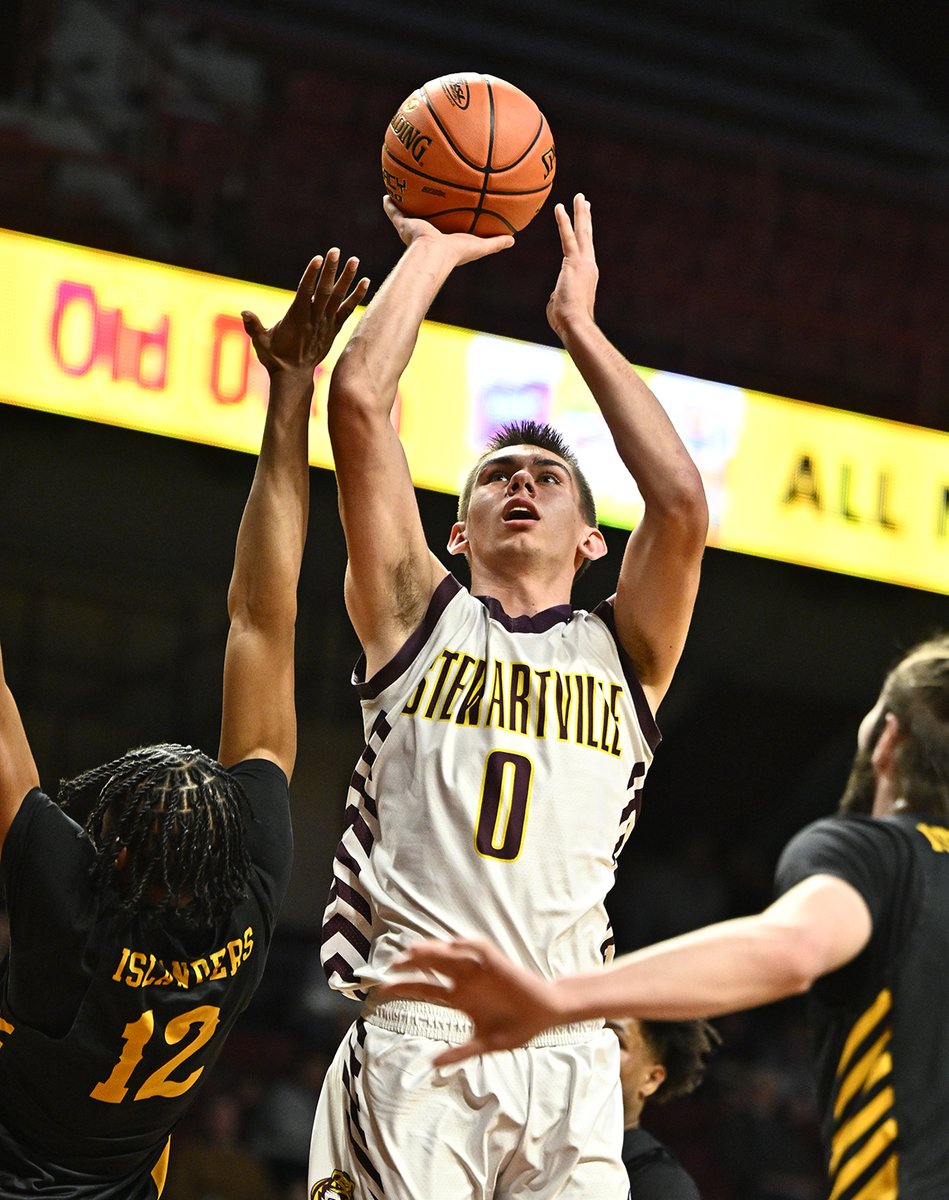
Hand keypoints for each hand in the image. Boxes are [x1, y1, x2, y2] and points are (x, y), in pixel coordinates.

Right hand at [241, 250, 369, 374]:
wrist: (294, 376)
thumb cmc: (274, 357)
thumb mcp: (261, 343)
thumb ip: (254, 327)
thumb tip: (244, 313)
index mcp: (296, 319)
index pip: (305, 293)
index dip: (312, 276)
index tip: (318, 259)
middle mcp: (314, 320)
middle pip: (324, 292)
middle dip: (330, 271)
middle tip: (336, 250)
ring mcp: (325, 324)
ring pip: (338, 299)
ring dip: (347, 279)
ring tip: (355, 260)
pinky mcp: (333, 329)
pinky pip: (347, 311)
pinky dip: (356, 297)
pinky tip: (366, 282)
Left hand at [377, 937, 560, 1064]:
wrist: (546, 1015)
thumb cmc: (517, 1028)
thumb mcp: (485, 1044)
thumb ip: (460, 1052)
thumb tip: (432, 1063)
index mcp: (460, 999)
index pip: (426, 989)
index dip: (405, 987)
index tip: (383, 989)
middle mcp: (466, 981)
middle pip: (433, 967)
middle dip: (413, 964)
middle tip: (393, 965)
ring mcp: (481, 971)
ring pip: (451, 955)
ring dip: (433, 950)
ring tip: (414, 951)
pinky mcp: (499, 964)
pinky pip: (480, 949)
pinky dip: (467, 945)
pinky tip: (454, 946)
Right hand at [383, 197, 514, 266]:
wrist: (433, 254)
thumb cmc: (456, 252)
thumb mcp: (480, 246)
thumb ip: (496, 243)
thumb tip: (513, 239)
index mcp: (444, 240)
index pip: (447, 227)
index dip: (449, 220)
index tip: (452, 211)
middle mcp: (428, 234)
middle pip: (427, 219)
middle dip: (427, 210)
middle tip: (429, 197)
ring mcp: (414, 229)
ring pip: (409, 214)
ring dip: (407, 204)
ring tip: (404, 190)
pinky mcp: (403, 224)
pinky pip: (394, 211)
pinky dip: (390, 204)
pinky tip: (387, 193)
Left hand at [546, 193, 598, 340]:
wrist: (575, 324)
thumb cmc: (566, 321)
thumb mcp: (561, 305)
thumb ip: (559, 296)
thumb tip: (556, 295)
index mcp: (587, 276)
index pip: (584, 251)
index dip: (583, 236)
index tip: (584, 223)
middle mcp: (589, 266)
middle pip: (586, 237)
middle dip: (585, 218)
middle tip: (584, 201)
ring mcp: (584, 263)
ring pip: (581, 233)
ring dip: (580, 213)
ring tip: (579, 197)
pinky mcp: (574, 263)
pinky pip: (567, 237)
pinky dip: (563, 222)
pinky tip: (559, 207)